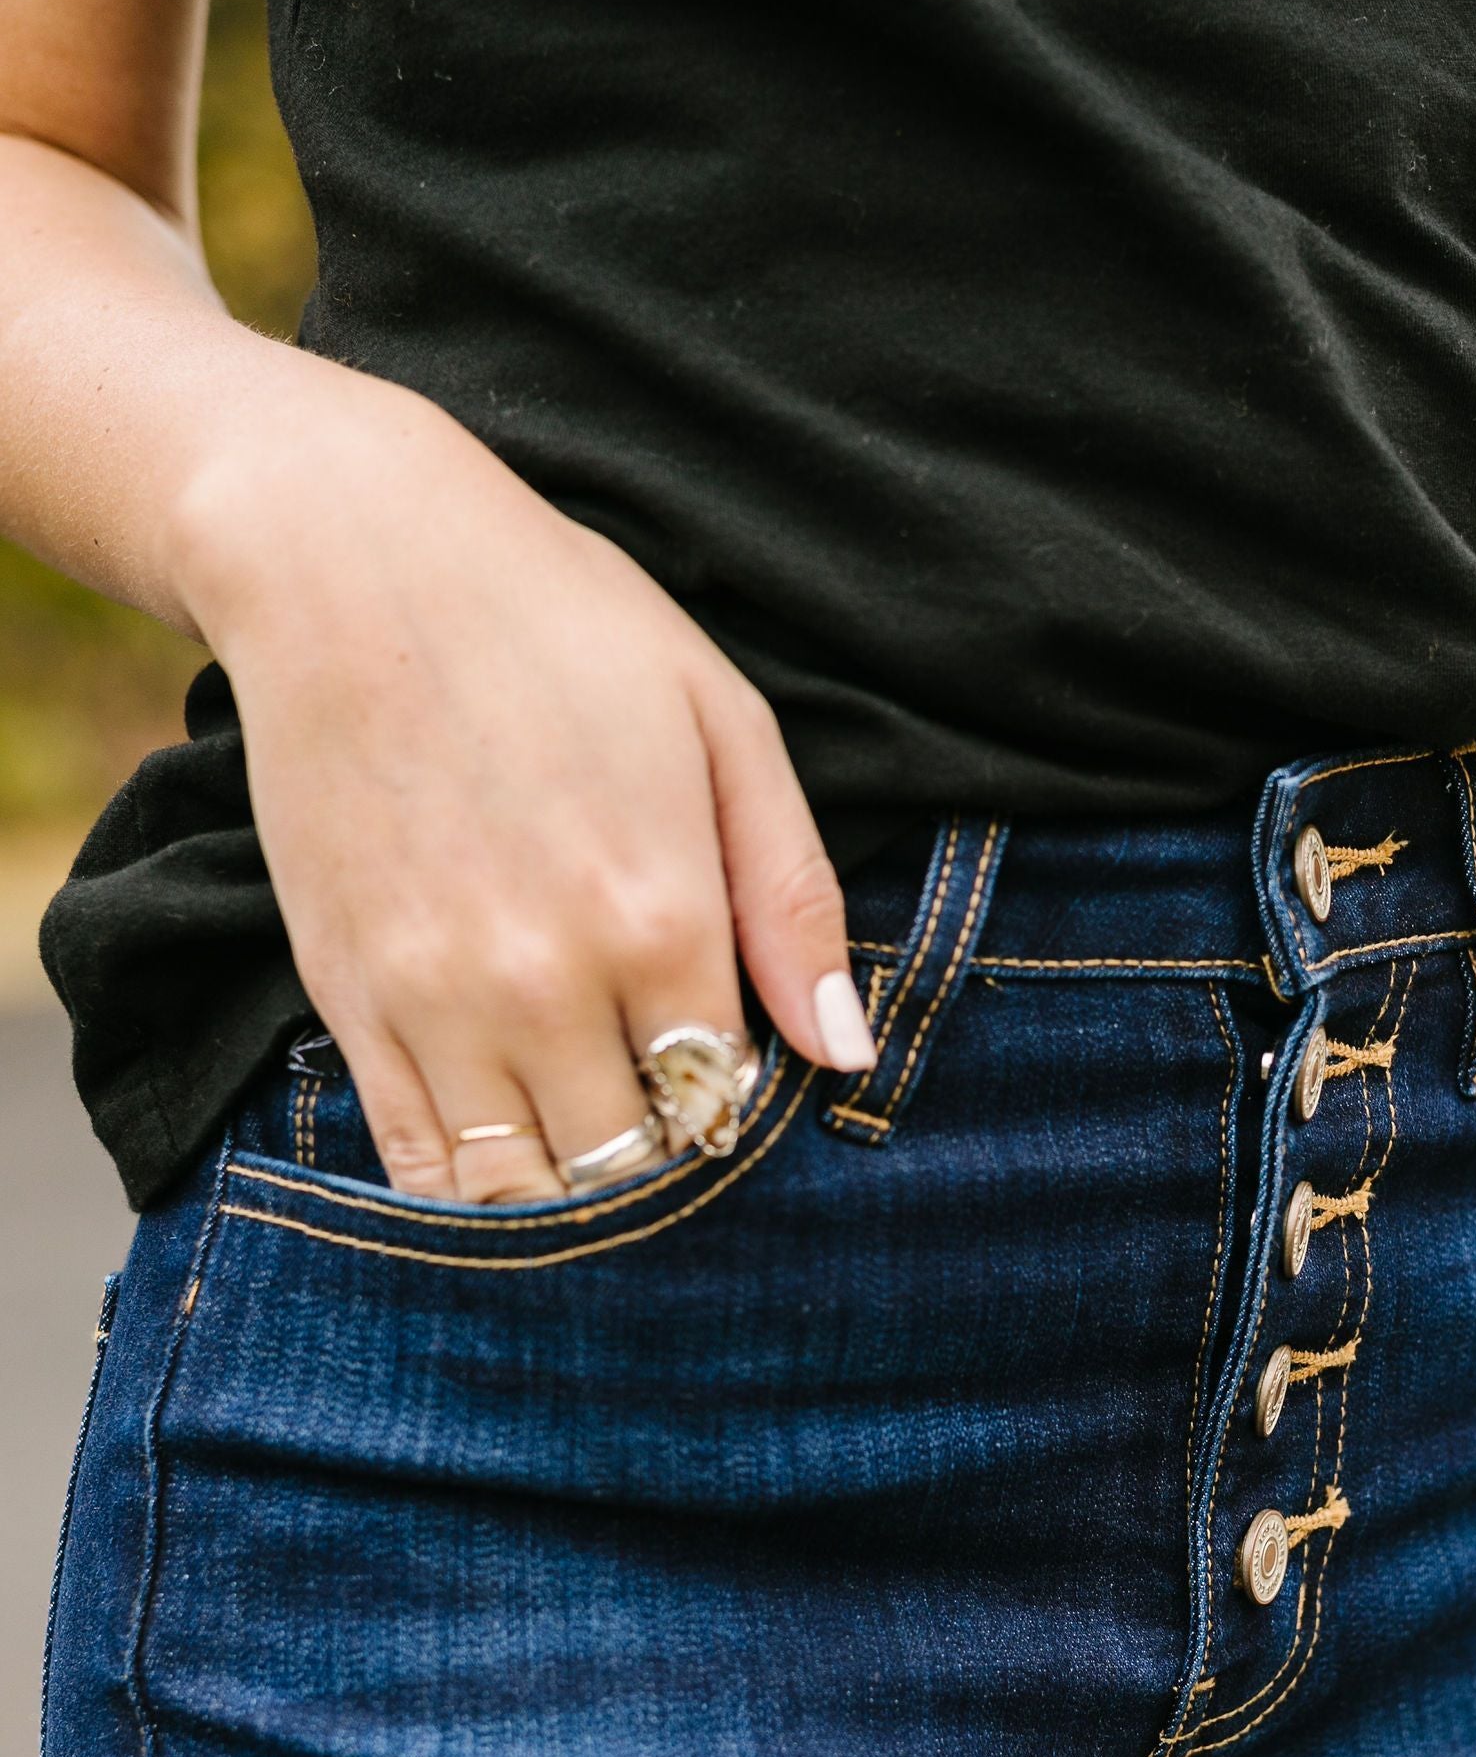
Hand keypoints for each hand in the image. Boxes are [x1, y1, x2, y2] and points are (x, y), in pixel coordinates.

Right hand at [169, 368, 877, 1200]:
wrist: (348, 556)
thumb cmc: (560, 625)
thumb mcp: (722, 726)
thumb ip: (792, 901)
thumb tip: (847, 1053)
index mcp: (661, 920)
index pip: (725, 1107)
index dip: (738, 1114)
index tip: (734, 1081)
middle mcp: (546, 984)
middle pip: (629, 1169)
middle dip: (660, 1167)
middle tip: (664, 1120)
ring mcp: (434, 1001)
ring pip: (520, 1193)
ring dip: (567, 1200)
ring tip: (590, 1143)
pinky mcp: (346, 998)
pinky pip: (413, 1160)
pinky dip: (465, 1191)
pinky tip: (506, 1154)